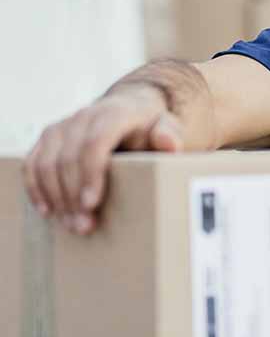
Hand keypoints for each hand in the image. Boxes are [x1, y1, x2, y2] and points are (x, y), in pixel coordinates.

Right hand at [24, 84, 181, 235]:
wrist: (131, 109)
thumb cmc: (151, 126)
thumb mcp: (167, 128)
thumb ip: (170, 135)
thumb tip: (168, 143)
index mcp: (115, 113)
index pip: (96, 141)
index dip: (90, 172)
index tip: (91, 204)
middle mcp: (85, 116)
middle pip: (69, 157)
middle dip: (73, 196)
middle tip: (85, 227)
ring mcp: (63, 126)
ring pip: (47, 163)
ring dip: (56, 198)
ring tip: (72, 225)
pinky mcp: (48, 137)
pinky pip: (32, 163)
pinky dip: (36, 188)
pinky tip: (48, 211)